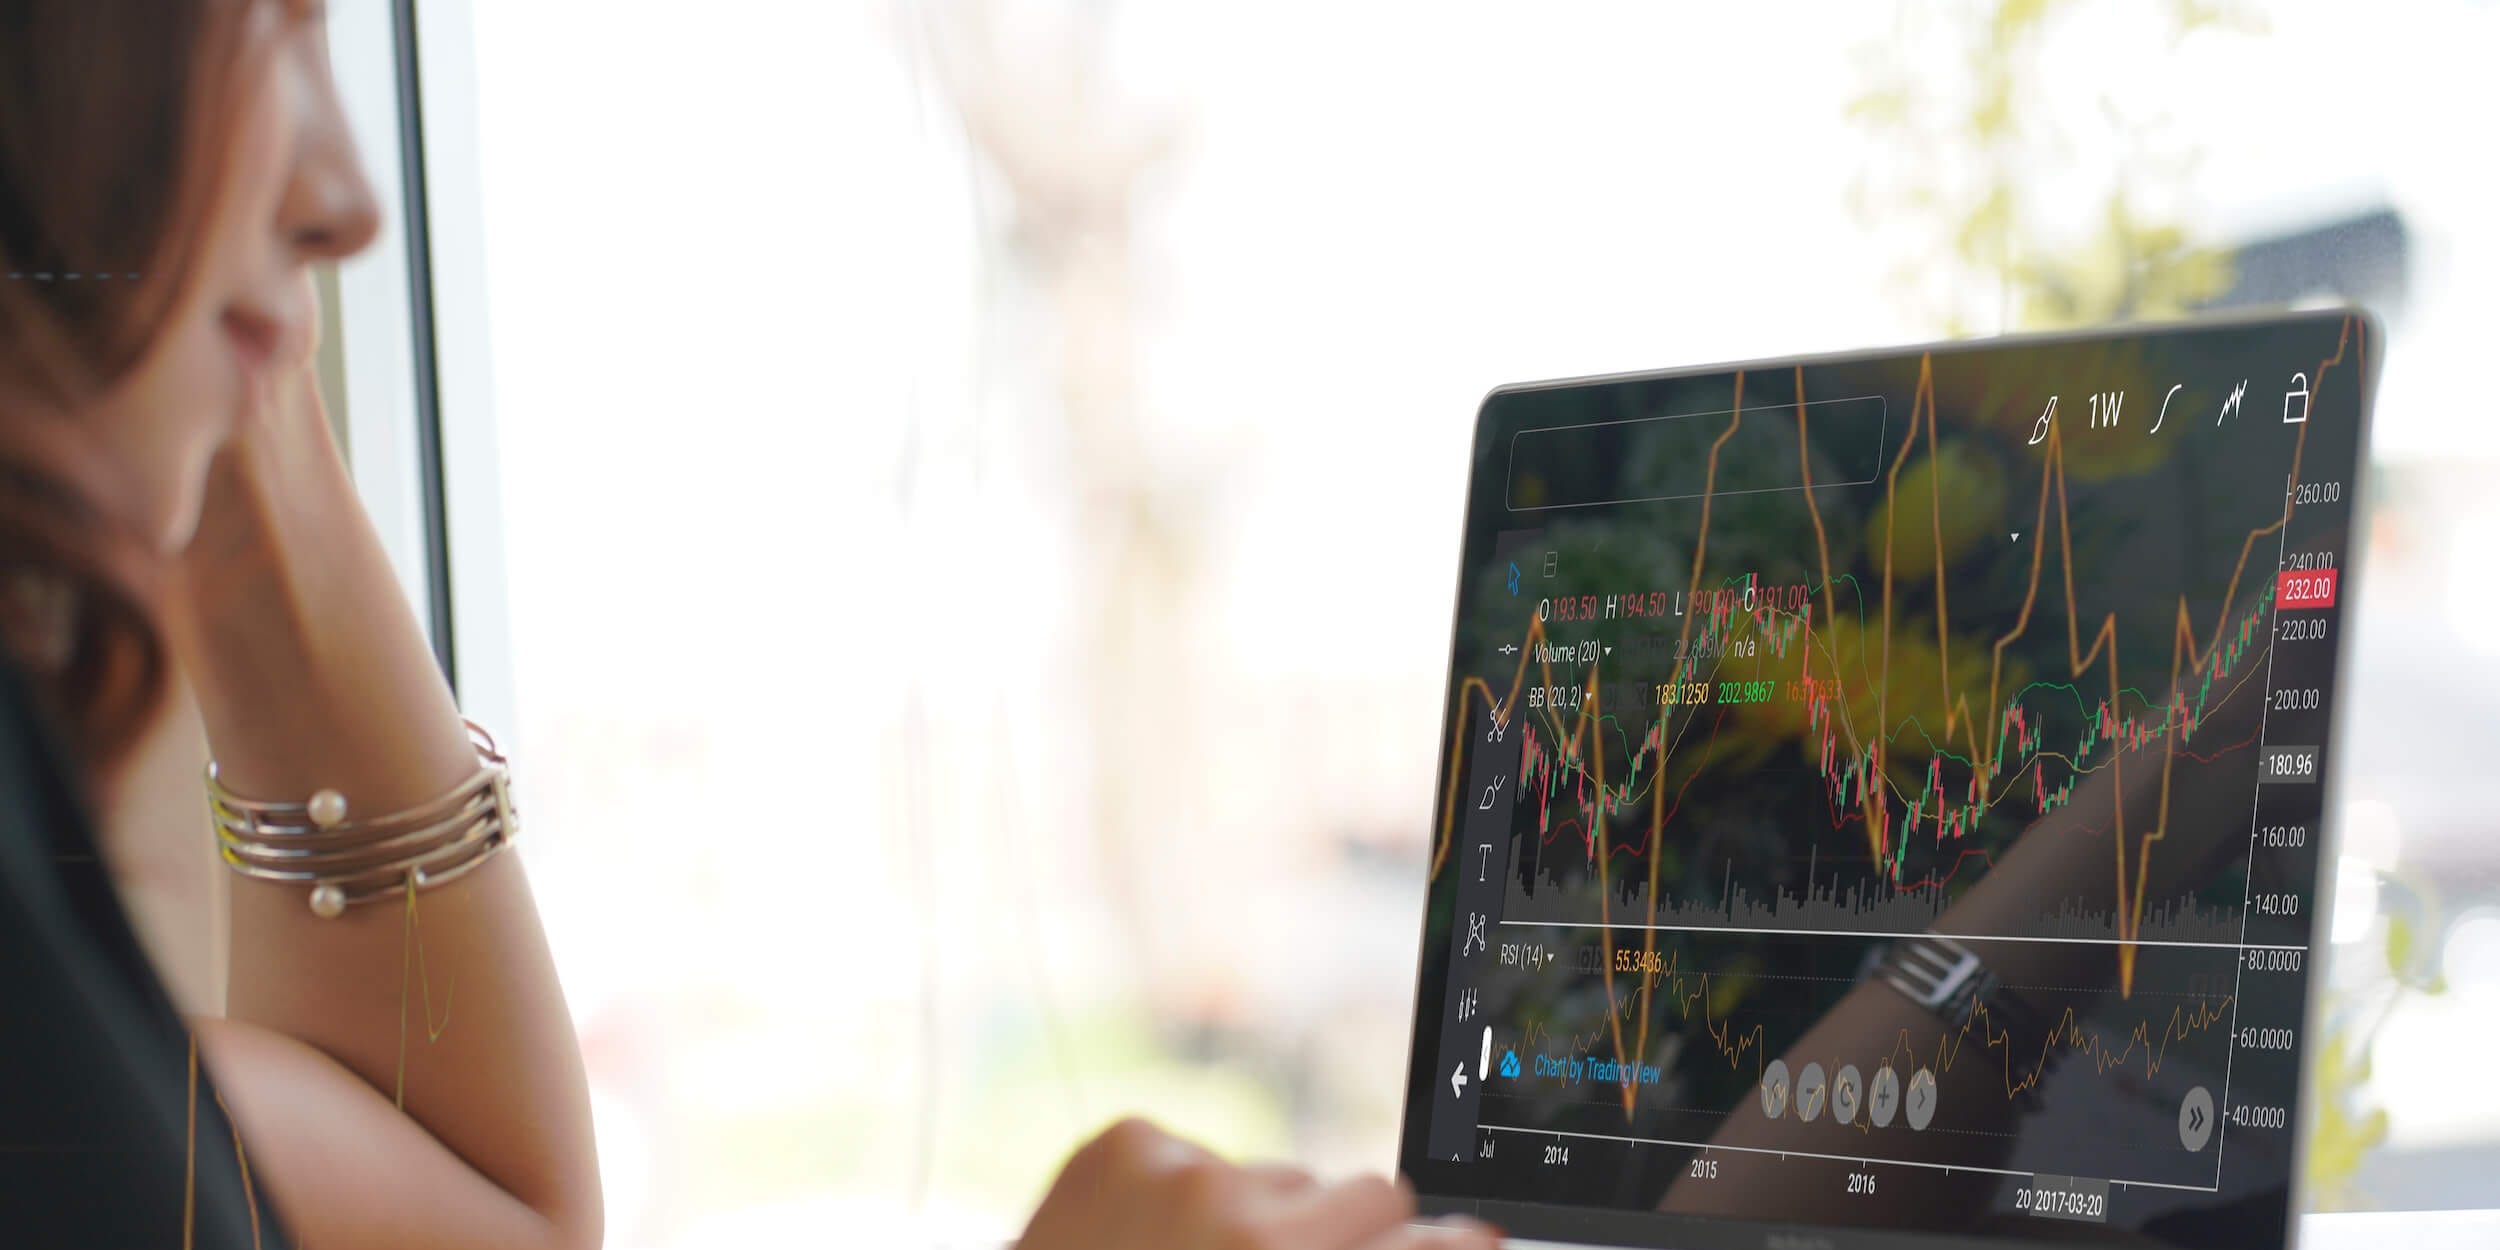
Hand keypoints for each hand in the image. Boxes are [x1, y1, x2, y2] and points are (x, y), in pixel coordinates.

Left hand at [1020, 1119, 1497, 1249]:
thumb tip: (1442, 1243)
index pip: (1418, 1243)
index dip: (1452, 1243)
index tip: (1474, 1237)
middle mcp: (1246, 1222)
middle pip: (1367, 1190)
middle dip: (1346, 1230)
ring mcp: (1184, 1169)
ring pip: (1279, 1174)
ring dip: (1253, 1217)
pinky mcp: (1129, 1139)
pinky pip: (1198, 1150)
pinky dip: (1180, 1191)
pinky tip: (1141, 1241)